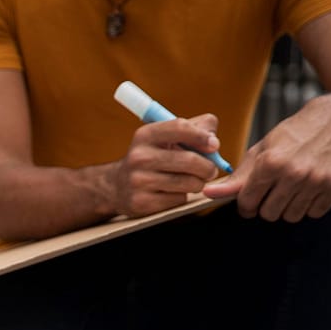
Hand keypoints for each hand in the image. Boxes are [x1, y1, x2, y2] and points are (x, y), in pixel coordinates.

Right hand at [107, 114, 221, 217]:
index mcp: (145, 135)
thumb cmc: (153, 157)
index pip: (180, 127)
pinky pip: (178, 199)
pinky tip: (173, 193)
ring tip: (193, 181)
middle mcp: (139, 157)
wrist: (116, 186)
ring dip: (198, 184)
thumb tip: (213, 142)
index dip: (202, 136)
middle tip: (210, 171)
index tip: (214, 146)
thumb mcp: (166, 137)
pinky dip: (182, 196)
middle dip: (208, 167)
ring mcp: (138, 181)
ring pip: (188, 182)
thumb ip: (196, 128)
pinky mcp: (141, 202)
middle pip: (189, 160)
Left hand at [202, 94, 330, 220]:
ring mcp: (317, 180)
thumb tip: (209, 194)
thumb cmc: (295, 133)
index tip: (251, 199)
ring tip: (293, 189)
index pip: (247, 202)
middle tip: (274, 191)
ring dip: (289, 207)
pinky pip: (315, 213)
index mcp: (270, 162)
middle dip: (267, 206)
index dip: (246, 204)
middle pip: (269, 214)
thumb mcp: (263, 149)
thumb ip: (238, 176)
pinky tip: (310, 189)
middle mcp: (294, 173)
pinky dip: (310, 206)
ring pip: (291, 216)